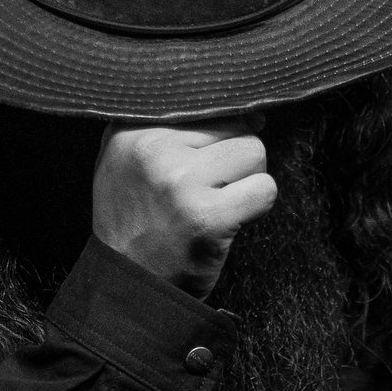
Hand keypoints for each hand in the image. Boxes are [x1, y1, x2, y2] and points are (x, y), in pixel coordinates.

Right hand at [92, 120, 275, 298]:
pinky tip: (228, 221)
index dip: (221, 127)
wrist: (128, 287)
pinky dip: (257, 206)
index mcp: (131, 130)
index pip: (204, 103)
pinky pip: (265, 189)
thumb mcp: (127, 161)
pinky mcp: (207, 217)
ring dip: (247, 180)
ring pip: (254, 151)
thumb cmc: (137, 220)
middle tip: (207, 191)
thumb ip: (169, 125)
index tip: (214, 153)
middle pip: (234, 124)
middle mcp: (152, 150)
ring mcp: (180, 182)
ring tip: (218, 203)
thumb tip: (249, 109)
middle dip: (231, 158)